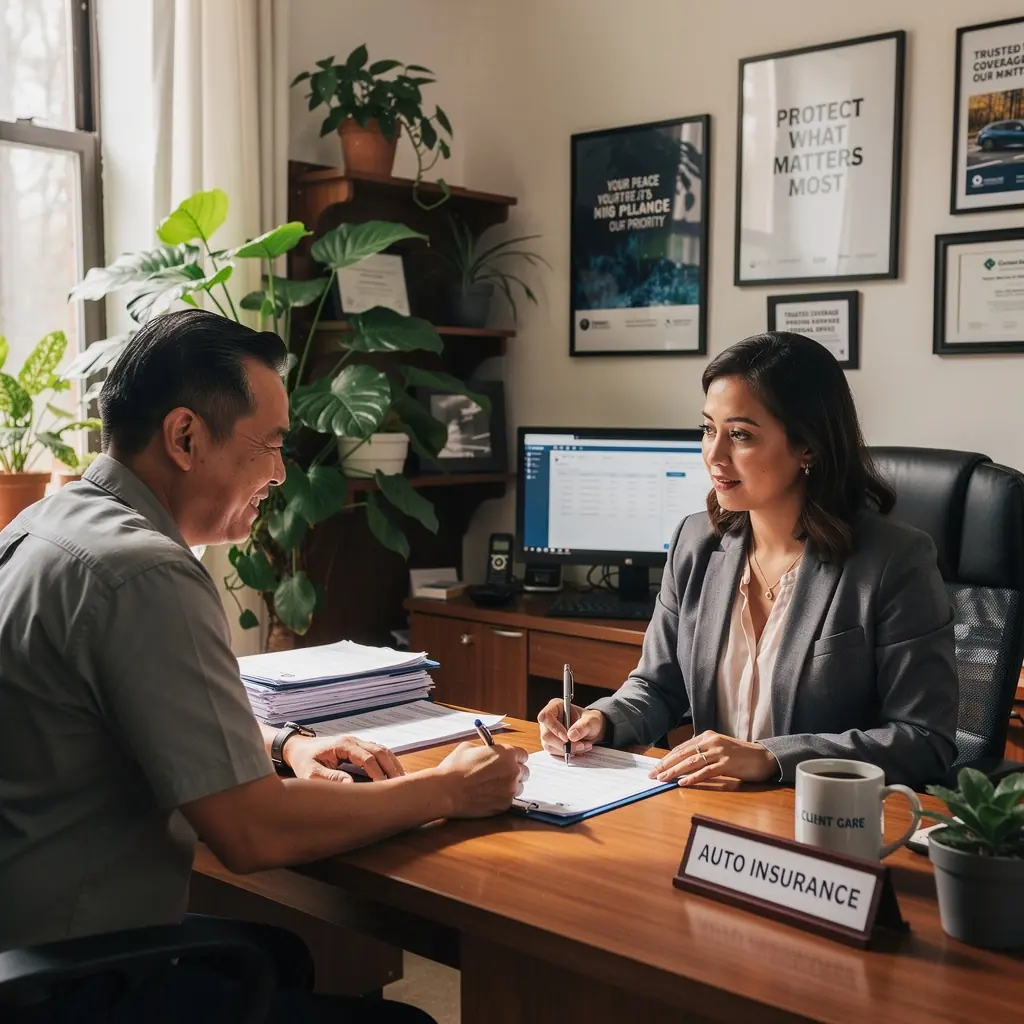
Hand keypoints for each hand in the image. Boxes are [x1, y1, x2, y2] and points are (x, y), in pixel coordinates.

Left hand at [283, 732, 404, 782]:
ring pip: (382, 750)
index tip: (384, 787)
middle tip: (401, 785)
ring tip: (403, 781)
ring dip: (393, 764)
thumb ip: (330, 778)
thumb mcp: (311, 772)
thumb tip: (350, 784)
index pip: (367, 758)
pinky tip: (394, 773)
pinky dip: (389, 762)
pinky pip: (378, 752)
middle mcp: (353, 740)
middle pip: (380, 751)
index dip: (377, 773)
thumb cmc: (304, 760)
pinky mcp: (359, 746)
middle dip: (392, 768)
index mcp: (343, 744)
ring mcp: (357, 742)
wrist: (298, 747)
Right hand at [436, 741, 528, 817]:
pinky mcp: (504, 805)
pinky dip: (502, 798)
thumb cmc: (455, 768)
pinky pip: (509, 800)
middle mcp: (513, 771)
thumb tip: (489, 751)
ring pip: (518, 787)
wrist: (446, 791)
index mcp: (507, 754)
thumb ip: (486, 749)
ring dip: (510, 786)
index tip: (510, 760)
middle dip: (514, 772)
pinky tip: (488, 795)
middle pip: (524, 771)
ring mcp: (510, 790)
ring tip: (492, 786)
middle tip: (501, 773)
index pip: (523, 755)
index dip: (515, 757)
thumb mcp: (469, 747)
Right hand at [538, 699, 605, 757]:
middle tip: (580, 745)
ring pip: (550, 746)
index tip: (566, 737)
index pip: (545, 716)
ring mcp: (548, 733)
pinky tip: (578, 750)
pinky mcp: (551, 744)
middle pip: (546, 735)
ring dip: (567, 750)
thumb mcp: (592, 720)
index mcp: (555, 707)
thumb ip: (584, 725)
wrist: (592, 730)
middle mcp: (549, 720)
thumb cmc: (590, 721)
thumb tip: (571, 735)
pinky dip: (567, 754)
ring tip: (583, 746)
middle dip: (563, 744)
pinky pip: (554, 753)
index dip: (554, 727)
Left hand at [649, 730, 776, 785]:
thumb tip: (682, 763)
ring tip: (663, 779)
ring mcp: (719, 752)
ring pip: (692, 762)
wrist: (763, 758)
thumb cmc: (739, 756)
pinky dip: (693, 777)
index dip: (667, 758)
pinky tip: (683, 783)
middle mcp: (711, 741)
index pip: (682, 748)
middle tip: (653, 775)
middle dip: (666, 765)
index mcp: (707, 736)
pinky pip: (706, 771)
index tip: (656, 768)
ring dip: (675, 772)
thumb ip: (702, 752)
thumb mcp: (718, 749)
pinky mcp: (727, 763)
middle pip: (683, 754)